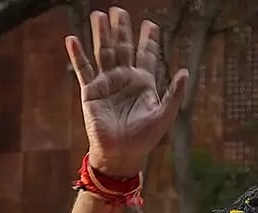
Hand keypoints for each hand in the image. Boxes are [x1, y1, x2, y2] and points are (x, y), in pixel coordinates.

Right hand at [65, 7, 188, 176]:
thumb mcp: (164, 115)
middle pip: (123, 47)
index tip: (151, 24)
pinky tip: (72, 38)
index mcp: (143, 83)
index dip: (149, 39)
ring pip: (103, 52)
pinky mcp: (91, 91)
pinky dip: (77, 54)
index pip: (147, 55)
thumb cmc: (144, 138)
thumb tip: (185, 71)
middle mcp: (124, 78)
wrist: (121, 154)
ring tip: (98, 14)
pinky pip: (84, 69)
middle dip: (122, 29)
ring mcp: (107, 83)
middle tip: (119, 9)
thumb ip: (174, 93)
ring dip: (101, 34)